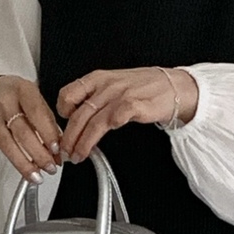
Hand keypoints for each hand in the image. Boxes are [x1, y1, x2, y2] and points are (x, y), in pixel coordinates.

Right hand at [0, 75, 62, 182]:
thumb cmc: (20, 97)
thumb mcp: (38, 103)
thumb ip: (49, 126)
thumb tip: (58, 154)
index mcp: (23, 90)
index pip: (37, 114)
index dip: (47, 134)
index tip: (56, 151)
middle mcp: (5, 100)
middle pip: (21, 131)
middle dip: (38, 154)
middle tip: (49, 168)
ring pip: (4, 141)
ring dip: (20, 162)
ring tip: (34, 176)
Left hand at [55, 67, 197, 162]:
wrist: (173, 86)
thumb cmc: (144, 87)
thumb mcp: (113, 85)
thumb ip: (94, 98)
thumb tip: (75, 119)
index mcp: (98, 79)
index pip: (68, 93)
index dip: (61, 113)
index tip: (61, 128)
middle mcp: (107, 86)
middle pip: (79, 114)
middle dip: (69, 137)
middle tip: (65, 151)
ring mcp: (121, 95)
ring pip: (94, 121)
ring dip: (83, 142)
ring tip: (78, 155)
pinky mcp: (136, 105)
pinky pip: (116, 117)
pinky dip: (107, 129)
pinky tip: (101, 144)